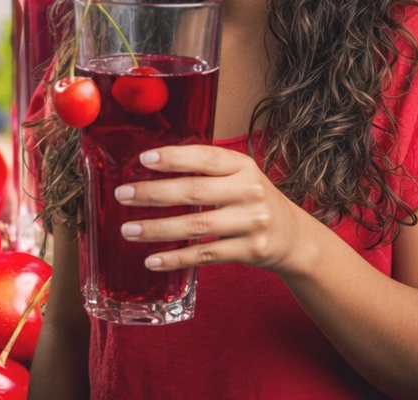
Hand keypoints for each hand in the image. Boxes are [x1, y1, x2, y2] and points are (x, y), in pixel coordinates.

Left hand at [114, 144, 316, 275]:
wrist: (294, 237)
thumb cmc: (253, 199)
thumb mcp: (239, 175)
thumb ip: (205, 168)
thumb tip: (151, 163)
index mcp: (243, 166)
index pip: (205, 158)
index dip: (173, 158)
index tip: (143, 159)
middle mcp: (249, 192)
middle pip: (194, 192)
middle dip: (153, 193)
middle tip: (123, 195)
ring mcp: (251, 223)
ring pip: (196, 226)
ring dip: (157, 229)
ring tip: (128, 230)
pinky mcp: (250, 251)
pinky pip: (205, 255)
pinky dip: (176, 258)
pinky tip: (152, 260)